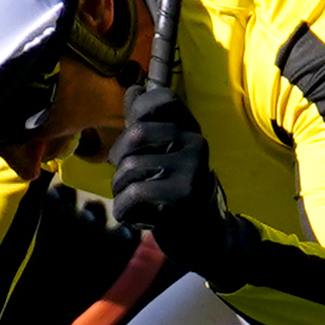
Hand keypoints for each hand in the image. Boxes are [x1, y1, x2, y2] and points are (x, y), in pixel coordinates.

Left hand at [104, 80, 227, 266]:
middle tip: (123, 178)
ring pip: (130, 166)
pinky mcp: (184, 194)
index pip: (162, 98)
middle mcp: (195, 142)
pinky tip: (135, 216)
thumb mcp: (164, 153)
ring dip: (119, 188)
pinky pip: (135, 193)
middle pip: (136, 133)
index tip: (132, 137)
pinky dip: (124, 209)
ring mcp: (192, 167)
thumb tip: (134, 88)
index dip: (138, 109)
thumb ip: (146, 122)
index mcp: (189, 128)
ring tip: (130, 200)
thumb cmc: (176, 191)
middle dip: (117, 159)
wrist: (206, 236)